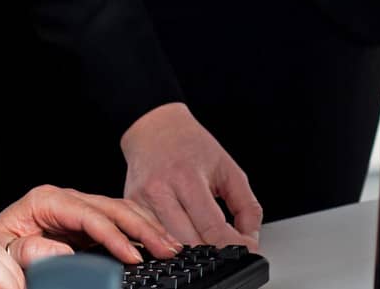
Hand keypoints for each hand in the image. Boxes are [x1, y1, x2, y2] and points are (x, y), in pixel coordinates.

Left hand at [0, 184, 183, 266]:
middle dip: (143, 228)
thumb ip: (28, 251)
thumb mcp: (4, 249)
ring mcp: (78, 207)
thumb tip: (63, 249)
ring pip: (122, 210)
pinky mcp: (86, 221)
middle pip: (112, 207)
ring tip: (173, 246)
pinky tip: (159, 239)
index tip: (133, 257)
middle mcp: (65, 199)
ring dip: (149, 227)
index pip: (89, 215)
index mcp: (45, 201)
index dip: (114, 236)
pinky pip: (121, 219)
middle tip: (169, 250)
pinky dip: (143, 228)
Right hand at [120, 103, 260, 247]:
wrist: (154, 127)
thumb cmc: (191, 146)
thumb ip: (247, 208)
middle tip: (225, 250)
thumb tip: (249, 243)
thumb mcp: (229, 170)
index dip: (233, 247)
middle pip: (189, 243)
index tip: (243, 251)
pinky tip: (180, 238)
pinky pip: (151, 239)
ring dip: (191, 253)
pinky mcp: (130, 207)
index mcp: (187, 178)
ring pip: (168, 247)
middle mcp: (160, 190)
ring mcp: (141, 201)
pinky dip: (169, 245)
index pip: (212, 228)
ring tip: (204, 243)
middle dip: (213, 254)